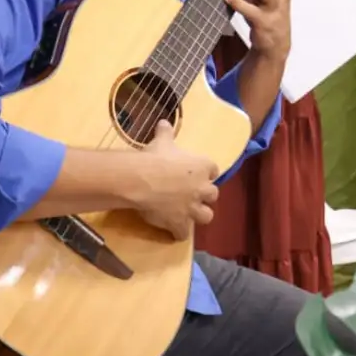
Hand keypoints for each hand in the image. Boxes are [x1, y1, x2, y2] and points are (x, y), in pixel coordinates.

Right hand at [137, 121, 218, 239]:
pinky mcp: (180, 223)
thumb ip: (166, 133)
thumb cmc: (155, 157)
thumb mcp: (162, 141)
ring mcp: (192, 208)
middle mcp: (202, 188)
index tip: (199, 173)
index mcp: (202, 166)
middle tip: (193, 194)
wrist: (142, 179)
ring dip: (199, 215)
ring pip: (206, 216)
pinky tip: (172, 230)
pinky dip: (178, 232)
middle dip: (205, 195)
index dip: (207, 172)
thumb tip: (164, 122)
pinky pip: (184, 233)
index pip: (214, 170)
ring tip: (189, 215)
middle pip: (213, 194)